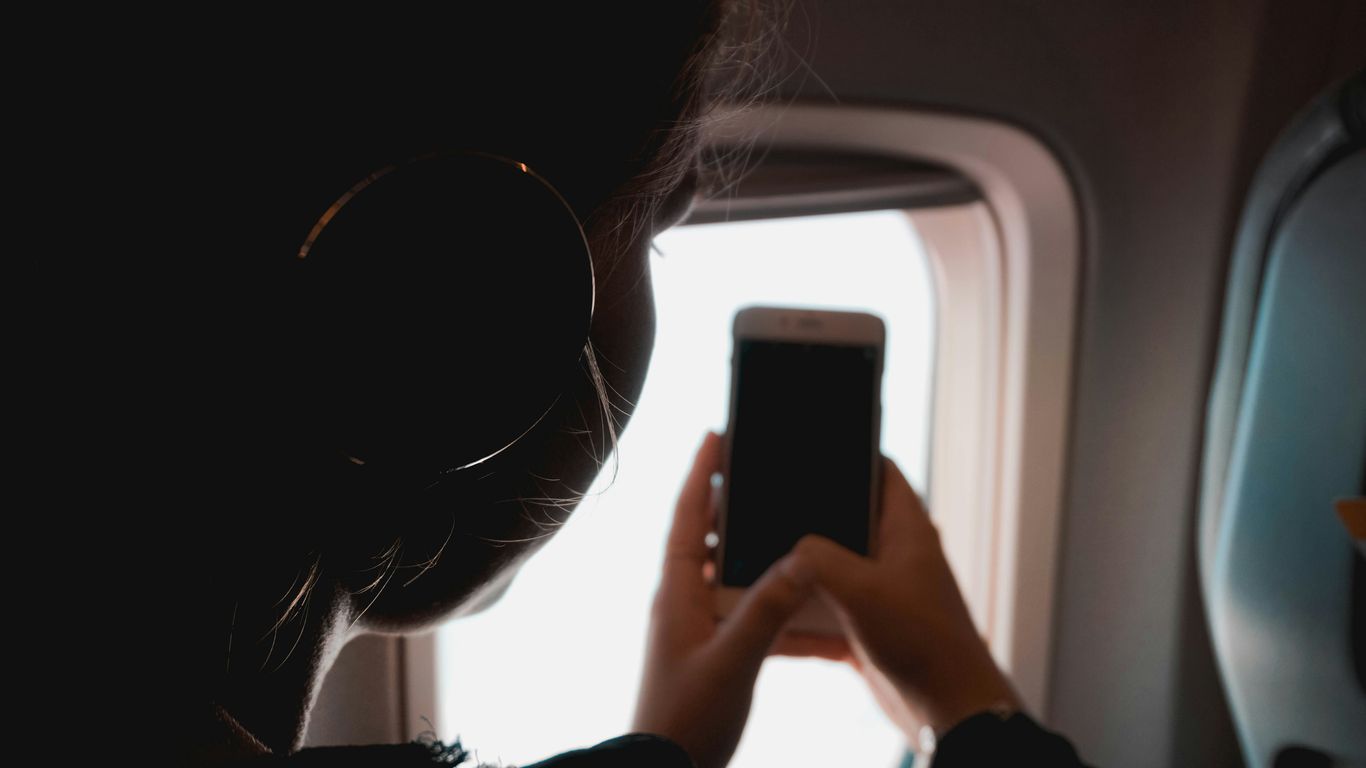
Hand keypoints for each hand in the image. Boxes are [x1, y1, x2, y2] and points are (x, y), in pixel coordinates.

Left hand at [632, 432, 815, 767]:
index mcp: (678, 592)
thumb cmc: (686, 718)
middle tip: (755, 469)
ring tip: (778, 522)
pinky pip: (737, 607)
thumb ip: (768, 609)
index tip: (716, 435)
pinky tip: (789, 598)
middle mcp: (681, 601)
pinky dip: (762, 594)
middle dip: (727, 502)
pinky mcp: (708, 651)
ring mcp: (693, 627)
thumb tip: (803, 558)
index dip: (701, 474)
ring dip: (746, 546)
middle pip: (704, 535)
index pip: (687, 517)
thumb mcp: (733, 660)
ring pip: (722, 571)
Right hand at [786, 459, 1020, 739]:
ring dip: (797, 576)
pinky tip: (765, 627)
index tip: (812, 446)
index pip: (881, 471)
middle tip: (765, 509)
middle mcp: (895, 557)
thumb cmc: (923, 641)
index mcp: (906, 530)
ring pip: (829, 573)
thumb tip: (789, 553)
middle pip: (844, 522)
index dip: (851, 454)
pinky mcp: (868, 632)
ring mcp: (881, 595)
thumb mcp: (861, 588)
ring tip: (754, 566)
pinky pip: (823, 619)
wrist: (949, 710)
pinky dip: (797, 624)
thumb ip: (817, 558)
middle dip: (806, 519)